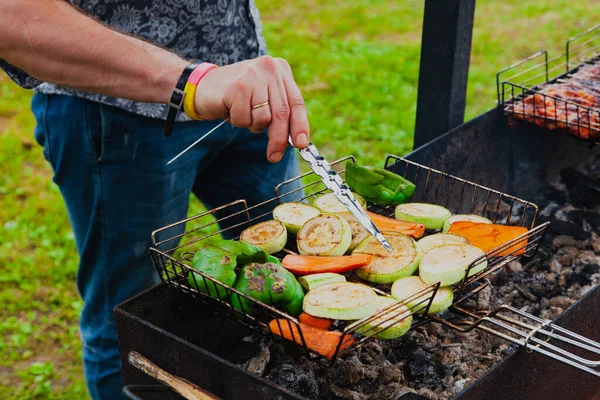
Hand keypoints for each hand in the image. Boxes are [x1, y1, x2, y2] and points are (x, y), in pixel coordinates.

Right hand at [193, 56, 309, 162]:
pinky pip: (245, 119)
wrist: (201, 86)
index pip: (296, 102)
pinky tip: (230, 109)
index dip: (300, 125)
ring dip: (252, 125)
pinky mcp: (237, 87)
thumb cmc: (236, 97)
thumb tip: (298, 140)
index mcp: (280, 69)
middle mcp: (269, 68)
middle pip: (282, 113)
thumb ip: (280, 112)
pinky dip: (238, 121)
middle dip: (279, 139)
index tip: (301, 144)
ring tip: (242, 113)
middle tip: (274, 156)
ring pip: (263, 118)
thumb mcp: (263, 99)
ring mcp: (253, 76)